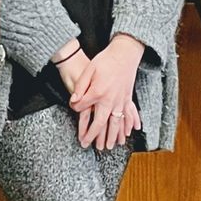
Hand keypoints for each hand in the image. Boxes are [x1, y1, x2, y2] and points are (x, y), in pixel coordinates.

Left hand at [69, 36, 143, 150]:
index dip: (75, 109)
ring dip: (112, 137)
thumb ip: (80, 87)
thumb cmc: (105, 60)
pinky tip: (127, 133)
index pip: (83, 107)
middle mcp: (110, 100)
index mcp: (98, 92)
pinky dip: (127, 126)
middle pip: (101, 123)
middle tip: (88, 145)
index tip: (73, 108)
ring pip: (116, 124)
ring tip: (108, 146)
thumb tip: (73, 101)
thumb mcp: (89, 70)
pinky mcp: (127, 99)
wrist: (125, 53)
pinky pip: (127, 116)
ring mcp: (121, 101)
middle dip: (94, 136)